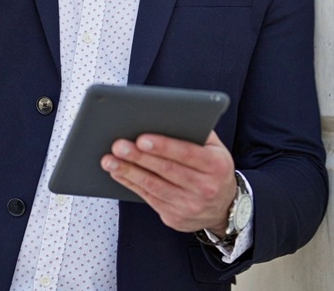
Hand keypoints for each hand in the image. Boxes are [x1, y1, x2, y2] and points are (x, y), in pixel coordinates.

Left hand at [101, 131, 237, 234]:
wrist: (224, 207)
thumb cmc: (213, 168)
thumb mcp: (215, 149)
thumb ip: (197, 132)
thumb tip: (167, 116)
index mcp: (217, 165)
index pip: (188, 154)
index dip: (163, 146)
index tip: (142, 139)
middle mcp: (205, 188)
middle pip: (167, 170)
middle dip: (139, 157)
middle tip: (118, 146)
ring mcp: (190, 206)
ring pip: (154, 187)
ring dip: (129, 172)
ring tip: (109, 160)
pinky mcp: (175, 218)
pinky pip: (149, 199)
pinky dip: (131, 184)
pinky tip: (118, 173)